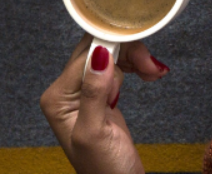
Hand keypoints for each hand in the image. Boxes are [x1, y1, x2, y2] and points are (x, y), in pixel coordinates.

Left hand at [39, 35, 169, 173]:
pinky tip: (150, 74)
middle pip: (98, 49)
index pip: (85, 56)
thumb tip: (99, 54)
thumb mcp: (96, 131)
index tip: (142, 56)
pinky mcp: (102, 94)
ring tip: (153, 73)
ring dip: (136, 59)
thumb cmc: (103, 169)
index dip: (115, 49)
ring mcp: (84, 91)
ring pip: (111, 55)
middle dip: (129, 53)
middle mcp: (66, 90)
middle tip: (151, 67)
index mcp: (57, 97)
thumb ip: (94, 92)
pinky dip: (136, 67)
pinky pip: (118, 67)